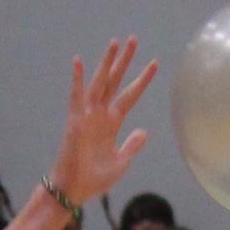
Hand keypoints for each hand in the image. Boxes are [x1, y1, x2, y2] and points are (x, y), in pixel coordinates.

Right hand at [47, 39, 156, 207]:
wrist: (75, 190)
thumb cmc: (94, 179)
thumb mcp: (121, 162)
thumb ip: (132, 146)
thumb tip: (144, 131)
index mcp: (112, 123)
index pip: (130, 95)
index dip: (142, 80)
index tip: (154, 63)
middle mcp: (101, 114)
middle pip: (115, 82)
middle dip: (124, 61)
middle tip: (133, 39)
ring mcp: (87, 116)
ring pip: (99, 83)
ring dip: (106, 63)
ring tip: (115, 43)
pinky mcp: (75, 121)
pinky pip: (76, 96)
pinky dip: (76, 79)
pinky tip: (78, 61)